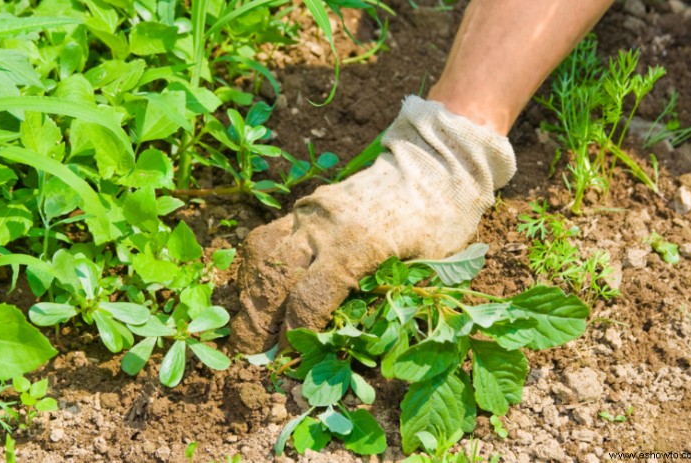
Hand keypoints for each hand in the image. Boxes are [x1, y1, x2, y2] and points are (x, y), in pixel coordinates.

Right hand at [228, 96, 515, 352]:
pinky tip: (259, 289)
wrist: (435, 163)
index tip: (290, 360)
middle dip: (258, 321)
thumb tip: (349, 344)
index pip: (310, 299)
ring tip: (250, 324)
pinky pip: (268, 236)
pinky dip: (257, 267)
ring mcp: (311, 211)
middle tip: (255, 353)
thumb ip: (389, 301)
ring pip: (262, 254)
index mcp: (358, 244)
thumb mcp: (429, 267)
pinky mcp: (306, 205)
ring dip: (250, 293)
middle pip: (274, 278)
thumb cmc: (441, 221)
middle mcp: (325, 225)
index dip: (295, 335)